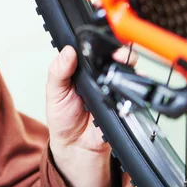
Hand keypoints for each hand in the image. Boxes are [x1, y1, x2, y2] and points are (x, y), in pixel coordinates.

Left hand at [46, 45, 136, 186]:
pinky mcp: (123, 103)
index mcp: (82, 68)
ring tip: (123, 66)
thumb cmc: (63, 117)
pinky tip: (127, 88)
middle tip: (117, 55)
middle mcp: (99, 75)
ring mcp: (113, 88)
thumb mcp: (54, 92)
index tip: (99, 40)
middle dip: (120, 51)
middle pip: (116, 55)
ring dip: (128, 66)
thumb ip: (58, 71)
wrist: (75, 147)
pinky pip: (132, 93)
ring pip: (128, 71)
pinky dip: (133, 88)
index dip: (98, 42)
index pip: (93, 48)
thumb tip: (67, 51)